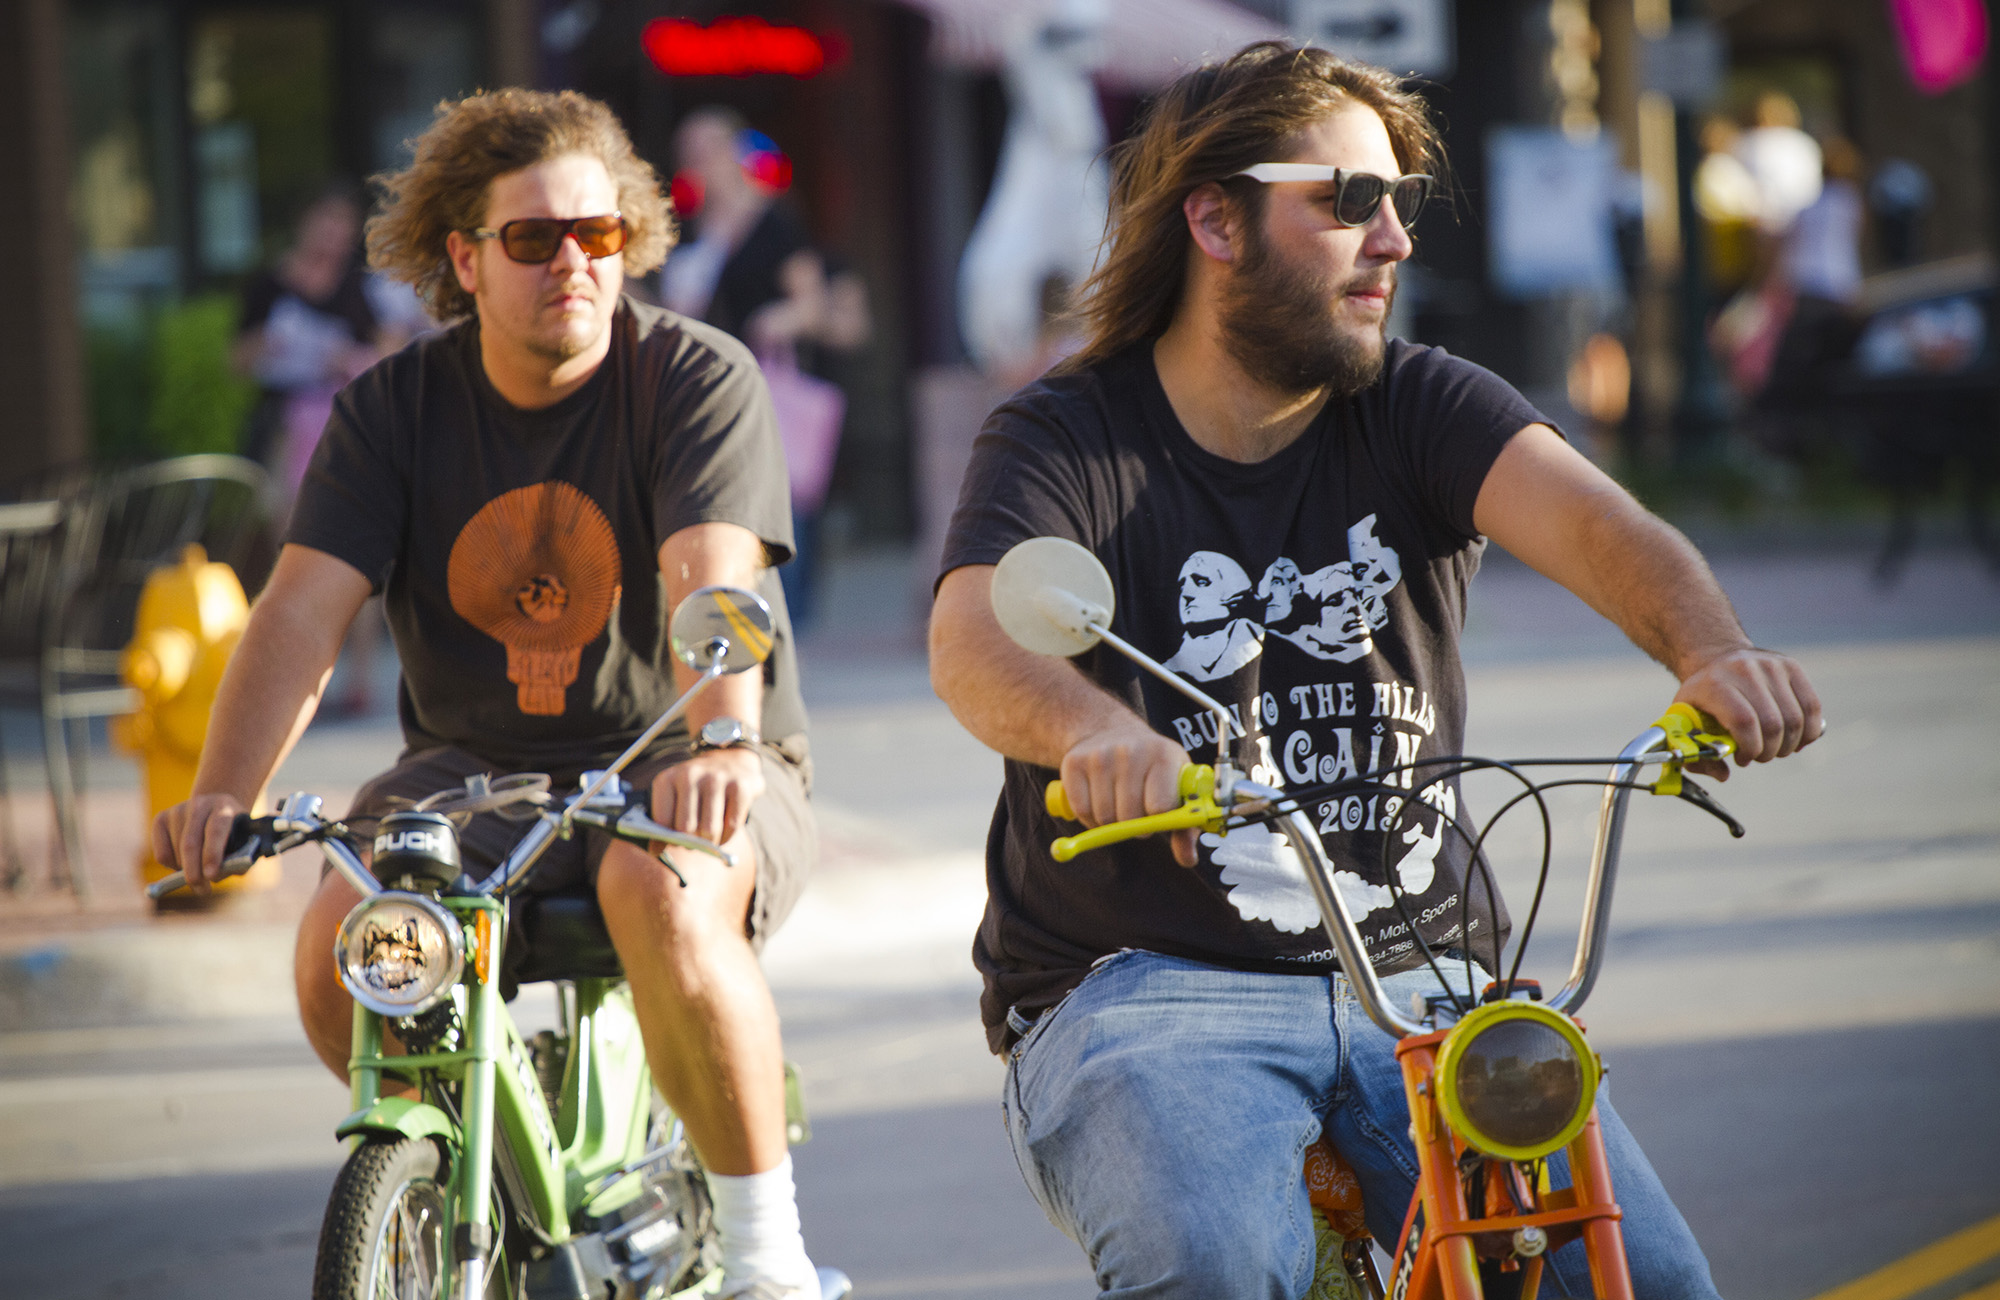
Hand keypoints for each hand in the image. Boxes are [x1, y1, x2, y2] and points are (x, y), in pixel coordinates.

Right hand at [152, 793, 248, 891]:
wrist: (215, 811)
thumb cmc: (233, 834)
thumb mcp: (243, 842)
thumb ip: (236, 861)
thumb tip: (217, 876)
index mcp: (224, 806)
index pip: (216, 829)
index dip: (213, 853)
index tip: (211, 876)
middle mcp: (199, 804)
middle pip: (191, 842)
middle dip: (194, 871)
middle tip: (202, 890)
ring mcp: (177, 810)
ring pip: (175, 850)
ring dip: (186, 870)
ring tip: (200, 872)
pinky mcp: (161, 819)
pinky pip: (161, 854)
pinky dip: (172, 866)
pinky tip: (185, 862)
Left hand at [653, 748, 764, 845]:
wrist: (732, 762)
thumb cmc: (697, 789)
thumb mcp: (674, 797)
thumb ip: (662, 822)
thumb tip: (655, 851)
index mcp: (667, 779)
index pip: (661, 821)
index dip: (664, 839)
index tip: (668, 844)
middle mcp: (690, 774)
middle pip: (686, 829)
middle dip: (689, 843)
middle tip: (692, 842)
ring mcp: (716, 778)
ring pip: (709, 831)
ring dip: (709, 843)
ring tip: (707, 839)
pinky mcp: (740, 786)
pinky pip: (731, 827)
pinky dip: (726, 838)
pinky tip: (722, 833)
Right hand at [1058, 721, 1197, 866]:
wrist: (1111, 731)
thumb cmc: (1150, 767)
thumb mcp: (1174, 787)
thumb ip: (1184, 827)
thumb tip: (1188, 859)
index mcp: (1164, 755)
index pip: (1160, 807)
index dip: (1158, 820)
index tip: (1156, 815)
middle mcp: (1131, 751)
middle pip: (1129, 816)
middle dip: (1133, 824)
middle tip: (1136, 811)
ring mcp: (1100, 755)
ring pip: (1104, 816)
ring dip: (1111, 822)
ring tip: (1118, 805)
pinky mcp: (1074, 762)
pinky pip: (1081, 810)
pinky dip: (1089, 817)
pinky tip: (1099, 802)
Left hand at [1673, 647, 1823, 779]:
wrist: (1716, 659)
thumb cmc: (1702, 697)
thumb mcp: (1686, 719)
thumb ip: (1697, 751)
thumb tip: (1723, 774)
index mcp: (1715, 684)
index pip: (1744, 722)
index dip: (1750, 748)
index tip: (1742, 758)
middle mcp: (1744, 670)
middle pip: (1773, 724)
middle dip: (1769, 751)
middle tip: (1759, 755)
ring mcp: (1771, 665)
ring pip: (1795, 719)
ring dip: (1788, 745)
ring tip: (1774, 747)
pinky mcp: (1791, 666)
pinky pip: (1812, 707)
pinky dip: (1808, 731)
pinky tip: (1794, 740)